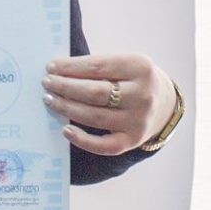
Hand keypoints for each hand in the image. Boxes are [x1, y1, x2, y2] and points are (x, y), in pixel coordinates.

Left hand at [42, 52, 177, 154]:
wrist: (163, 104)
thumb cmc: (134, 79)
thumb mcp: (125, 64)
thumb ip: (98, 67)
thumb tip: (59, 72)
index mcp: (140, 67)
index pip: (98, 67)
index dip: (71, 67)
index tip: (51, 67)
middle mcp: (142, 95)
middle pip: (95, 93)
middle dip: (65, 87)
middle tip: (47, 83)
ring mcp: (138, 121)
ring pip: (94, 117)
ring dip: (67, 108)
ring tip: (50, 99)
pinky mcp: (132, 141)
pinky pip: (103, 145)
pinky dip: (82, 139)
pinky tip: (65, 130)